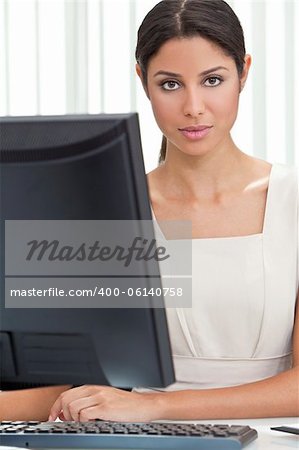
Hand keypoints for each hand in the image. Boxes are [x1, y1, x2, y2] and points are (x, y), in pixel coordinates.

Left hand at [48, 385, 163, 421]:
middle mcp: (95, 389)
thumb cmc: (127, 406)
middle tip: (69, 423)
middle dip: (63, 414)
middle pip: (66, 399)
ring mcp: (100, 397)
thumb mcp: (105, 400)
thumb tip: (67, 413)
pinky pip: (84, 413)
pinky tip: (91, 423)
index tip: (53, 417)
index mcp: (93, 387)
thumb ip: (87, 403)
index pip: (66, 393)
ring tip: (81, 424)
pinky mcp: (106, 407)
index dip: (55, 406)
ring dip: (73, 419)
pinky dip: (83, 421)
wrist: (144, 406)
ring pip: (73, 406)